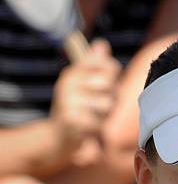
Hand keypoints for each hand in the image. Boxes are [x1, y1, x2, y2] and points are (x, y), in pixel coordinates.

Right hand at [49, 39, 121, 157]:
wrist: (58, 137)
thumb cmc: (76, 110)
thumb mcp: (82, 86)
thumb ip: (94, 68)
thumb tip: (103, 45)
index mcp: (73, 73)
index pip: (107, 65)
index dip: (113, 74)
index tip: (108, 83)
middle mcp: (68, 84)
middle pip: (108, 84)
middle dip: (112, 97)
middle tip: (103, 106)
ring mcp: (68, 102)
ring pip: (106, 105)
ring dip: (105, 115)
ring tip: (95, 118)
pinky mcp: (71, 120)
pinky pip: (98, 123)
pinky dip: (97, 128)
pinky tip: (88, 129)